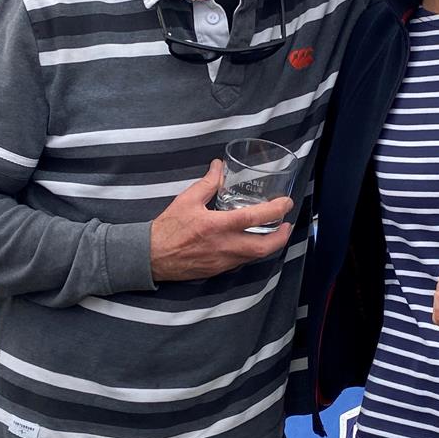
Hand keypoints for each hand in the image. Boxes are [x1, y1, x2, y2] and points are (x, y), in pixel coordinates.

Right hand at [149, 159, 292, 280]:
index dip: (276, 210)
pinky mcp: (218, 271)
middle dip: (282, 237)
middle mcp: (224, 246)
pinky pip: (241, 262)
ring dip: (268, 245)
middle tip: (287, 225)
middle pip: (264, 247)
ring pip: (255, 257)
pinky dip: (251, 252)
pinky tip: (251, 243)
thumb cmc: (167, 228)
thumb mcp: (187, 200)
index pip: (255, 217)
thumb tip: (219, 166)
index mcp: (218, 226)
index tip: (286, 203)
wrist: (151, 257)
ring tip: (274, 233)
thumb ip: (207, 183)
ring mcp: (223, 261)